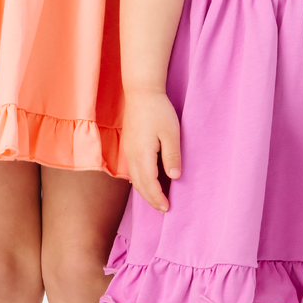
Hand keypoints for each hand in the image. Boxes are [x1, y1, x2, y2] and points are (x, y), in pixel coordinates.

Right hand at [122, 91, 179, 212]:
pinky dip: (140, 181)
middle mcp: (132, 154)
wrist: (141, 91)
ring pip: (133, 177)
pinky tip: (147, 181)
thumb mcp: (171, 133)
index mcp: (142, 153)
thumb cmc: (158, 110)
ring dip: (144, 191)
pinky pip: (132, 169)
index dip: (157, 198)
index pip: (148, 183)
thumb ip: (172, 156)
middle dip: (150, 199)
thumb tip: (174, 177)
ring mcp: (128, 149)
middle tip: (163, 210)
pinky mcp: (129, 144)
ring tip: (156, 199)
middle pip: (138, 184)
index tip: (167, 209)